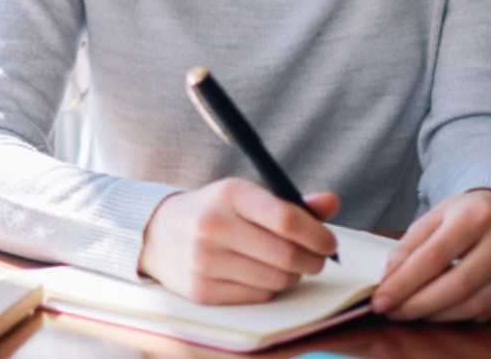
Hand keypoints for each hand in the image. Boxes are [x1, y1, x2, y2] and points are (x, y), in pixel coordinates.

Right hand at [139, 178, 339, 304]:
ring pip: (277, 280)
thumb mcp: (247, 197)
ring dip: (291, 276)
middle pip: (287, 256)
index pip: (287, 220)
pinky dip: (268, 289)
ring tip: (283, 265)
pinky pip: (258, 297)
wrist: (158, 233)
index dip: (318, 236)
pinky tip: (259, 275)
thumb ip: (292, 203)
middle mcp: (213, 225)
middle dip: (312, 261)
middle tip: (315, 260)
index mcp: (230, 193)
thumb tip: (332, 201)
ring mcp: (204, 260)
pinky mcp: (201, 290)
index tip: (329, 243)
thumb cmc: (216, 212)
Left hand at [372, 189, 490, 322]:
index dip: (404, 282)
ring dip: (439, 315)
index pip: (434, 256)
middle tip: (393, 312)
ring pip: (477, 304)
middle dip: (419, 304)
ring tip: (412, 314)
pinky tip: (444, 313)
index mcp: (475, 216)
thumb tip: (388, 280)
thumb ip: (409, 245)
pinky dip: (465, 316)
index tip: (381, 300)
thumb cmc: (464, 215)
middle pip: (457, 284)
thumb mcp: (434, 217)